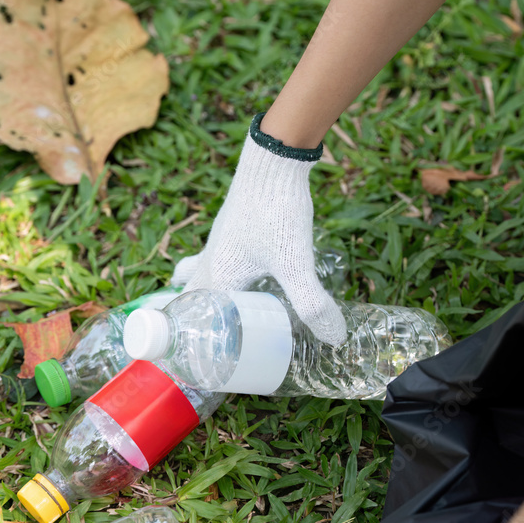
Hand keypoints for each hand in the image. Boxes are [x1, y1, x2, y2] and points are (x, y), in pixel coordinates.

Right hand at [185, 114, 346, 344]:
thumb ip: (312, 302)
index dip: (192, 340)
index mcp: (217, 275)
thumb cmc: (276, 212)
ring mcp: (220, 240)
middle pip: (189, 295)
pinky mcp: (234, 226)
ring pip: (200, 273)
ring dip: (203, 293)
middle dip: (192, 319)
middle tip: (204, 340)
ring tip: (219, 311)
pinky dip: (221, 273)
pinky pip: (217, 256)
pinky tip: (248, 275)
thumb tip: (334, 338)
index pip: (193, 317)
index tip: (196, 362)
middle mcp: (212, 259)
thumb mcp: (296, 263)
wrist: (273, 160)